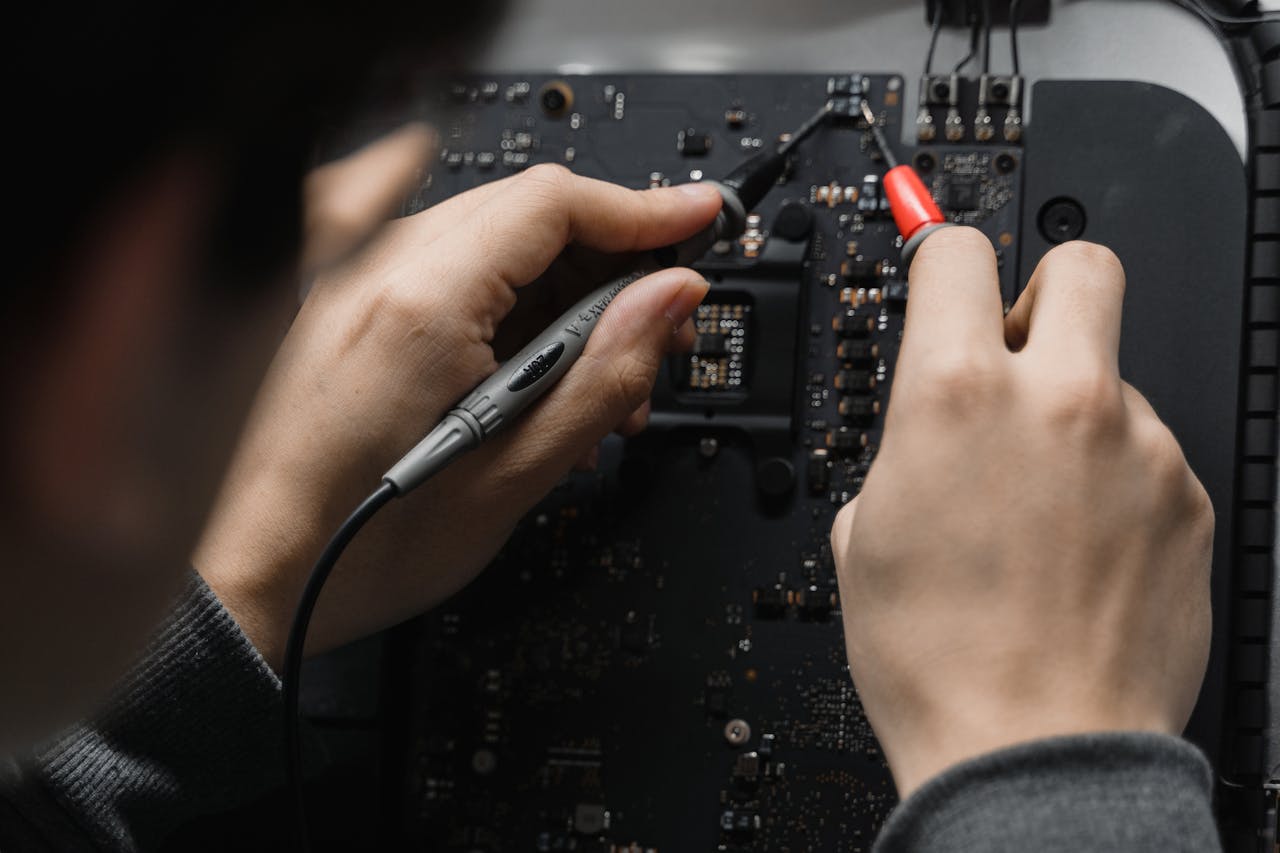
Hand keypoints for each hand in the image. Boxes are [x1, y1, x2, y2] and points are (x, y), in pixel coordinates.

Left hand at [194, 151, 721, 669]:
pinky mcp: (345, 303)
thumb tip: (668, 303)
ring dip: (562, 294)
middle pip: (529, 214)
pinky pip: (450, 271)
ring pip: (494, 243)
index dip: (643, 209)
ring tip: (598, 382)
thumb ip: (604, 377)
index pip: (555, 204)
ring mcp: (352, 281)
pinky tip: (535, 373)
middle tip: (660, 328)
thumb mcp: (515, 478)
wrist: (250, 576)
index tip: (695, 222)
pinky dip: (508, 306)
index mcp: (421, 304)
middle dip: (611, 263)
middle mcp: (376, 270)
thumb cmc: (358, 546)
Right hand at [830, 228, 1213, 796]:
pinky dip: (1114, 478)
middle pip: (1082, 264)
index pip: (957, 254)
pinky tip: (1079, 544)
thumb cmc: (938, 661)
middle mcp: (1056, 401)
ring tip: (1038, 502)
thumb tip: (931, 424)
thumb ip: (902, 448)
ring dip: (1076, 409)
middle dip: (1044, 286)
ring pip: (1115, 373)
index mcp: (953, 396)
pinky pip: (1149, 452)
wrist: (1033, 753)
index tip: (942, 266)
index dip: (940, 253)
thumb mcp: (865, 534)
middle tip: (1017, 342)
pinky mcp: (1188, 501)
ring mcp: (1137, 448)